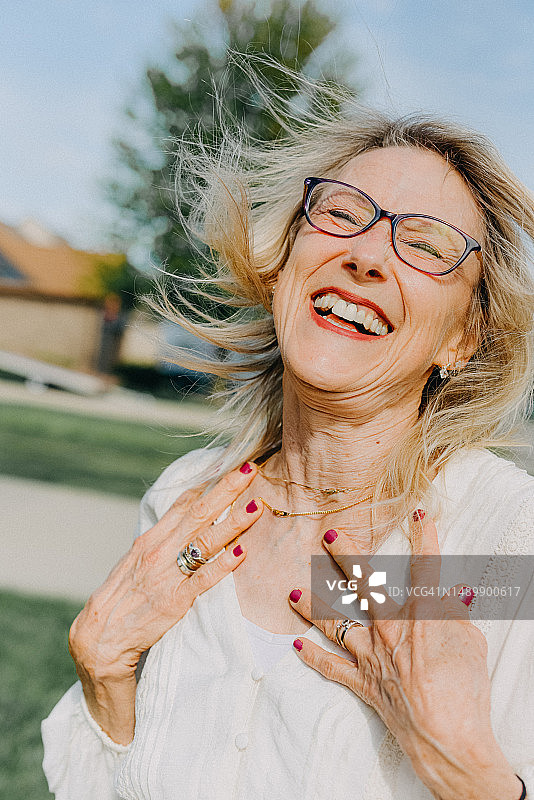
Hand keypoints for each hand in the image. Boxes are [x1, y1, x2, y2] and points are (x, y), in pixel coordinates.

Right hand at [69, 462, 261, 743]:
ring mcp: (168, 574)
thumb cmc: (125, 595)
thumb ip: (165, 539)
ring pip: (205, 542)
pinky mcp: (175, 601)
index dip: (209, 482)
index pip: (184, 502)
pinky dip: (222, 565)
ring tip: (256, 507)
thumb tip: (190, 520)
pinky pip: (203, 579)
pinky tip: (241, 553)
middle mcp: (160, 550)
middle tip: (250, 469)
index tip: (232, 465)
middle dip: (226, 490)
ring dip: (233, 523)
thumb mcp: (140, 559)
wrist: (101, 636)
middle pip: (199, 513)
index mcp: (152, 538)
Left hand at [288, 514, 521, 799]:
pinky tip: (295, 647)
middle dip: (344, 556)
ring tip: (293, 592)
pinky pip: (332, 668)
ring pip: (335, 624)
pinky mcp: (363, 683)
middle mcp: (388, 628)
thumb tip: (450, 600)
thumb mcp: (471, 644)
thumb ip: (455, 618)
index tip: (419, 516)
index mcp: (420, 614)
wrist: (447, 737)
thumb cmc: (465, 690)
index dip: (424, 539)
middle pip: (362, 584)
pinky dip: (313, 658)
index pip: (426, 567)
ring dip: (312, 607)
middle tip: (329, 536)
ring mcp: (371, 656)